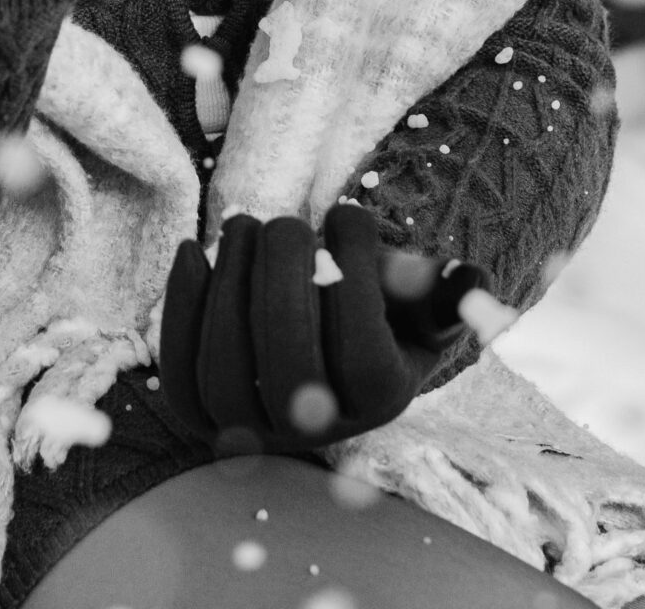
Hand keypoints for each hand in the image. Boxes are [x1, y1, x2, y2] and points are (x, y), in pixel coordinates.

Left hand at [156, 202, 491, 452]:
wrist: (332, 341)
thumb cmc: (382, 305)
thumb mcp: (421, 295)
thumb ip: (443, 288)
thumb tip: (465, 280)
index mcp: (380, 401)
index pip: (362, 352)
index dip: (355, 275)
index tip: (348, 213)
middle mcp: (317, 430)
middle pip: (288, 372)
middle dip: (281, 283)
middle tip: (286, 222)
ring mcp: (255, 431)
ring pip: (226, 378)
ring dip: (228, 290)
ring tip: (244, 226)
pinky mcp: (203, 415)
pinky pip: (181, 376)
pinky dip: (180, 311)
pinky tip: (194, 252)